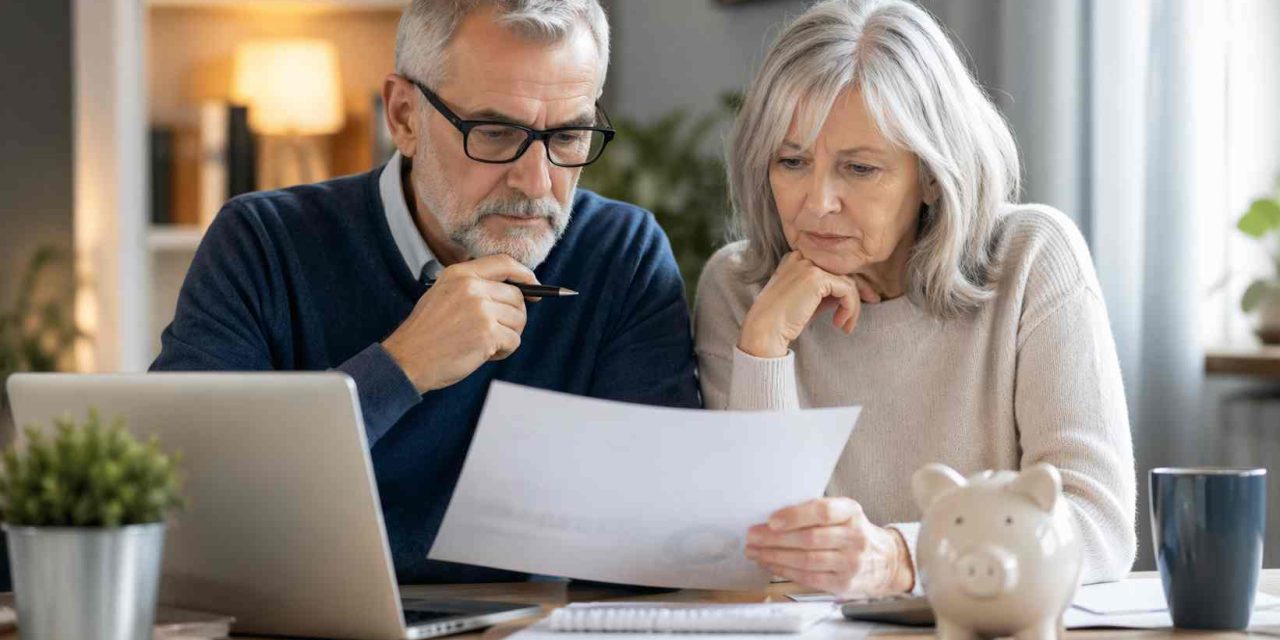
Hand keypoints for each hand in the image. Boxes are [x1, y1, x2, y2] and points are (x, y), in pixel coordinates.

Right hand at [382, 254, 538, 392]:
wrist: (407, 360)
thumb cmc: (426, 334)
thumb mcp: (442, 295)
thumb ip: (473, 287)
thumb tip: (515, 292)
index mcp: (460, 274)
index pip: (504, 263)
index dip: (525, 274)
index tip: (535, 286)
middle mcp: (471, 287)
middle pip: (517, 297)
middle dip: (514, 317)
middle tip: (497, 332)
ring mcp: (480, 309)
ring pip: (519, 320)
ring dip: (508, 336)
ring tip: (485, 344)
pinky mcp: (487, 333)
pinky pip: (514, 340)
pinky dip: (504, 351)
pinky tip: (485, 355)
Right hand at [737, 252, 879, 357]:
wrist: (765, 330)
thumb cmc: (783, 321)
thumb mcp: (808, 302)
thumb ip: (826, 293)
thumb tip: (851, 292)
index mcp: (796, 259)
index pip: (832, 267)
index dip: (849, 283)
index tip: (860, 299)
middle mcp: (802, 257)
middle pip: (842, 271)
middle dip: (859, 289)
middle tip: (873, 302)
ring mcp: (808, 265)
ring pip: (847, 282)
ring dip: (852, 306)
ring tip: (845, 326)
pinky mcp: (816, 278)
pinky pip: (847, 290)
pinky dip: (850, 308)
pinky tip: (840, 323)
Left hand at [744, 497, 913, 597]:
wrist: (885, 562)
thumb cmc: (852, 532)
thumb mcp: (843, 514)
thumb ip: (814, 512)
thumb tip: (772, 516)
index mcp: (852, 512)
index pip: (823, 512)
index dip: (795, 516)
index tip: (771, 520)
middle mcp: (854, 538)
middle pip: (809, 538)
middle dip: (775, 539)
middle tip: (753, 536)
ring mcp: (850, 563)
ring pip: (806, 560)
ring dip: (775, 556)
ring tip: (755, 551)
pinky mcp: (844, 584)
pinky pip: (808, 578)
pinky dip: (785, 571)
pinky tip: (770, 564)